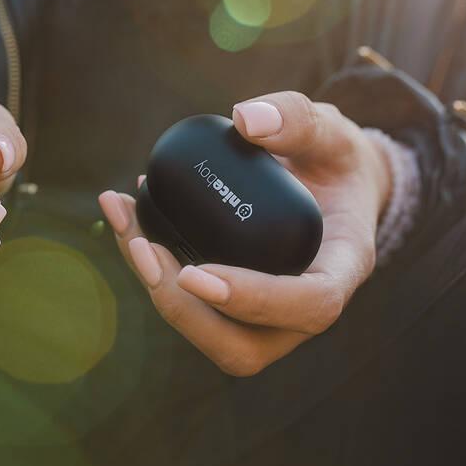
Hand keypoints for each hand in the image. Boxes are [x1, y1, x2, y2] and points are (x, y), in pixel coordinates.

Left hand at [99, 91, 391, 375]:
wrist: (329, 184)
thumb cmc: (334, 162)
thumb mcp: (330, 131)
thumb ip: (298, 118)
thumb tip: (245, 118)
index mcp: (341, 268)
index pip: (309, 305)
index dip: (252, 300)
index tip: (196, 273)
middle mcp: (302, 306)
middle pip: (244, 347)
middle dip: (183, 310)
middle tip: (143, 248)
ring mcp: (264, 313)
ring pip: (206, 332)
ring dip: (154, 286)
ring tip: (124, 221)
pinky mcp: (230, 301)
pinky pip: (187, 302)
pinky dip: (148, 265)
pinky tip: (125, 214)